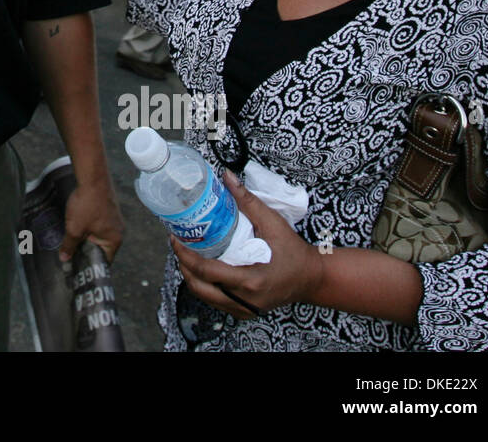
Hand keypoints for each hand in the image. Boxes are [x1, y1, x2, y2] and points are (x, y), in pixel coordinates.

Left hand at [58, 181, 124, 264]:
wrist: (92, 177)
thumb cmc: (87, 204)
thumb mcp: (75, 228)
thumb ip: (70, 245)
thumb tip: (65, 259)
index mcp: (115, 240)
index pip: (104, 261)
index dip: (91, 266)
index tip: (78, 270)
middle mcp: (118, 231)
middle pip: (101, 249)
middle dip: (86, 251)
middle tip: (71, 257)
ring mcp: (115, 220)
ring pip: (99, 236)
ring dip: (86, 238)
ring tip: (72, 242)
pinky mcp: (109, 210)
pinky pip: (99, 225)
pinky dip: (89, 228)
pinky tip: (77, 226)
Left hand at [170, 169, 324, 318]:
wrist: (313, 278)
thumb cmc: (294, 252)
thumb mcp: (273, 224)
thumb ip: (248, 201)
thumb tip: (227, 176)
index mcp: (251, 280)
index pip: (207, 272)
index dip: (185, 255)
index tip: (175, 238)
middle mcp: (245, 300)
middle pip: (200, 288)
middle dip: (183, 266)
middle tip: (177, 244)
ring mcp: (245, 308)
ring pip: (205, 297)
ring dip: (191, 276)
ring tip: (185, 254)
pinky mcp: (245, 311)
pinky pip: (216, 301)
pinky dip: (204, 286)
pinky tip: (201, 268)